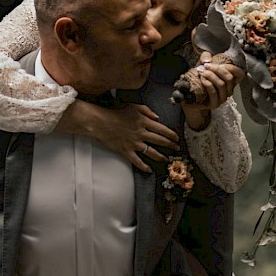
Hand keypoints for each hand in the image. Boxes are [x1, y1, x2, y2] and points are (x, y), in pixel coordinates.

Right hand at [56, 100, 178, 171]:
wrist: (99, 121)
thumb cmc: (115, 111)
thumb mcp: (133, 106)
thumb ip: (147, 111)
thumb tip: (158, 118)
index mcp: (144, 122)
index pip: (162, 129)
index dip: (171, 135)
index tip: (177, 138)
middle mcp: (141, 133)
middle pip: (160, 141)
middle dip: (170, 146)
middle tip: (176, 149)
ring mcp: (134, 143)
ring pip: (151, 152)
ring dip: (161, 156)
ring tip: (166, 159)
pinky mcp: (126, 151)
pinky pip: (137, 161)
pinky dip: (144, 166)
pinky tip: (149, 170)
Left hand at [180, 52, 243, 129]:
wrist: (191, 96)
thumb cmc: (199, 79)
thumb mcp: (203, 64)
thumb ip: (205, 57)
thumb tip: (207, 60)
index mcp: (230, 80)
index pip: (240, 74)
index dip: (232, 68)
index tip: (220, 63)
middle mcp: (229, 90)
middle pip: (229, 78)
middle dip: (217, 69)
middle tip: (206, 66)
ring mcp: (222, 98)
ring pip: (221, 84)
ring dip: (210, 75)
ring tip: (201, 71)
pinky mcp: (215, 104)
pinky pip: (214, 92)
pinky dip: (207, 84)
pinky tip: (202, 79)